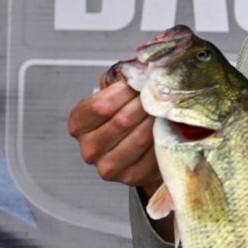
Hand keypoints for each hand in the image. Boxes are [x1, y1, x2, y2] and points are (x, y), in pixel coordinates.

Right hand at [67, 74, 160, 196]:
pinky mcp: (132, 178)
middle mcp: (89, 149)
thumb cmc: (123, 118)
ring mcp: (109, 167)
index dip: (125, 92)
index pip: (100, 106)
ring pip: (140, 137)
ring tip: (166, 110)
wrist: (134, 153)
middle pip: (122, 121)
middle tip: (161, 96)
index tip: (141, 84)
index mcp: (78, 125)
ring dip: (157, 121)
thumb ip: (118, 81)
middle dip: (145, 105)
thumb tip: (138, 69)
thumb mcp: (113, 96)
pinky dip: (164, 138)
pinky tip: (169, 129)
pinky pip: (153, 154)